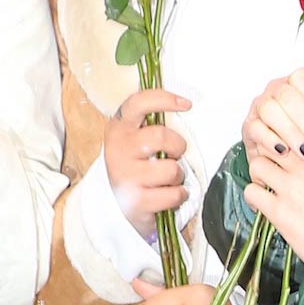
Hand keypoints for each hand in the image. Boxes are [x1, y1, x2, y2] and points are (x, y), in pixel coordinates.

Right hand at [104, 90, 190, 230]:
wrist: (119, 205)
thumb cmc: (136, 167)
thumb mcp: (137, 140)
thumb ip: (152, 124)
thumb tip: (184, 106)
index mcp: (119, 128)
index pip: (138, 104)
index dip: (163, 99)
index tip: (186, 104)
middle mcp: (118, 150)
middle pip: (160, 136)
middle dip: (177, 146)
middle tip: (174, 155)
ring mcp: (125, 177)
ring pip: (171, 169)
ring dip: (178, 176)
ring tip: (168, 179)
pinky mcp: (136, 202)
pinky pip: (173, 194)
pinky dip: (179, 195)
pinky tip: (169, 195)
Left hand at [241, 69, 303, 268]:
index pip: (294, 132)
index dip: (284, 140)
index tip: (284, 150)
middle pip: (272, 143)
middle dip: (268, 153)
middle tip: (271, 166)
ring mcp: (290, 188)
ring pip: (257, 165)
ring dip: (258, 175)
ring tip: (265, 186)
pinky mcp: (279, 210)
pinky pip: (252, 192)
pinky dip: (253, 198)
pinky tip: (261, 205)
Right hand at [242, 66, 303, 165]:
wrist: (294, 161)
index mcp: (296, 83)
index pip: (301, 77)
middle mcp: (275, 90)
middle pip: (287, 96)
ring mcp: (260, 107)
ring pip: (270, 111)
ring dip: (291, 133)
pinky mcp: (249, 126)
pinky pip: (256, 128)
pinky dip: (271, 141)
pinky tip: (284, 151)